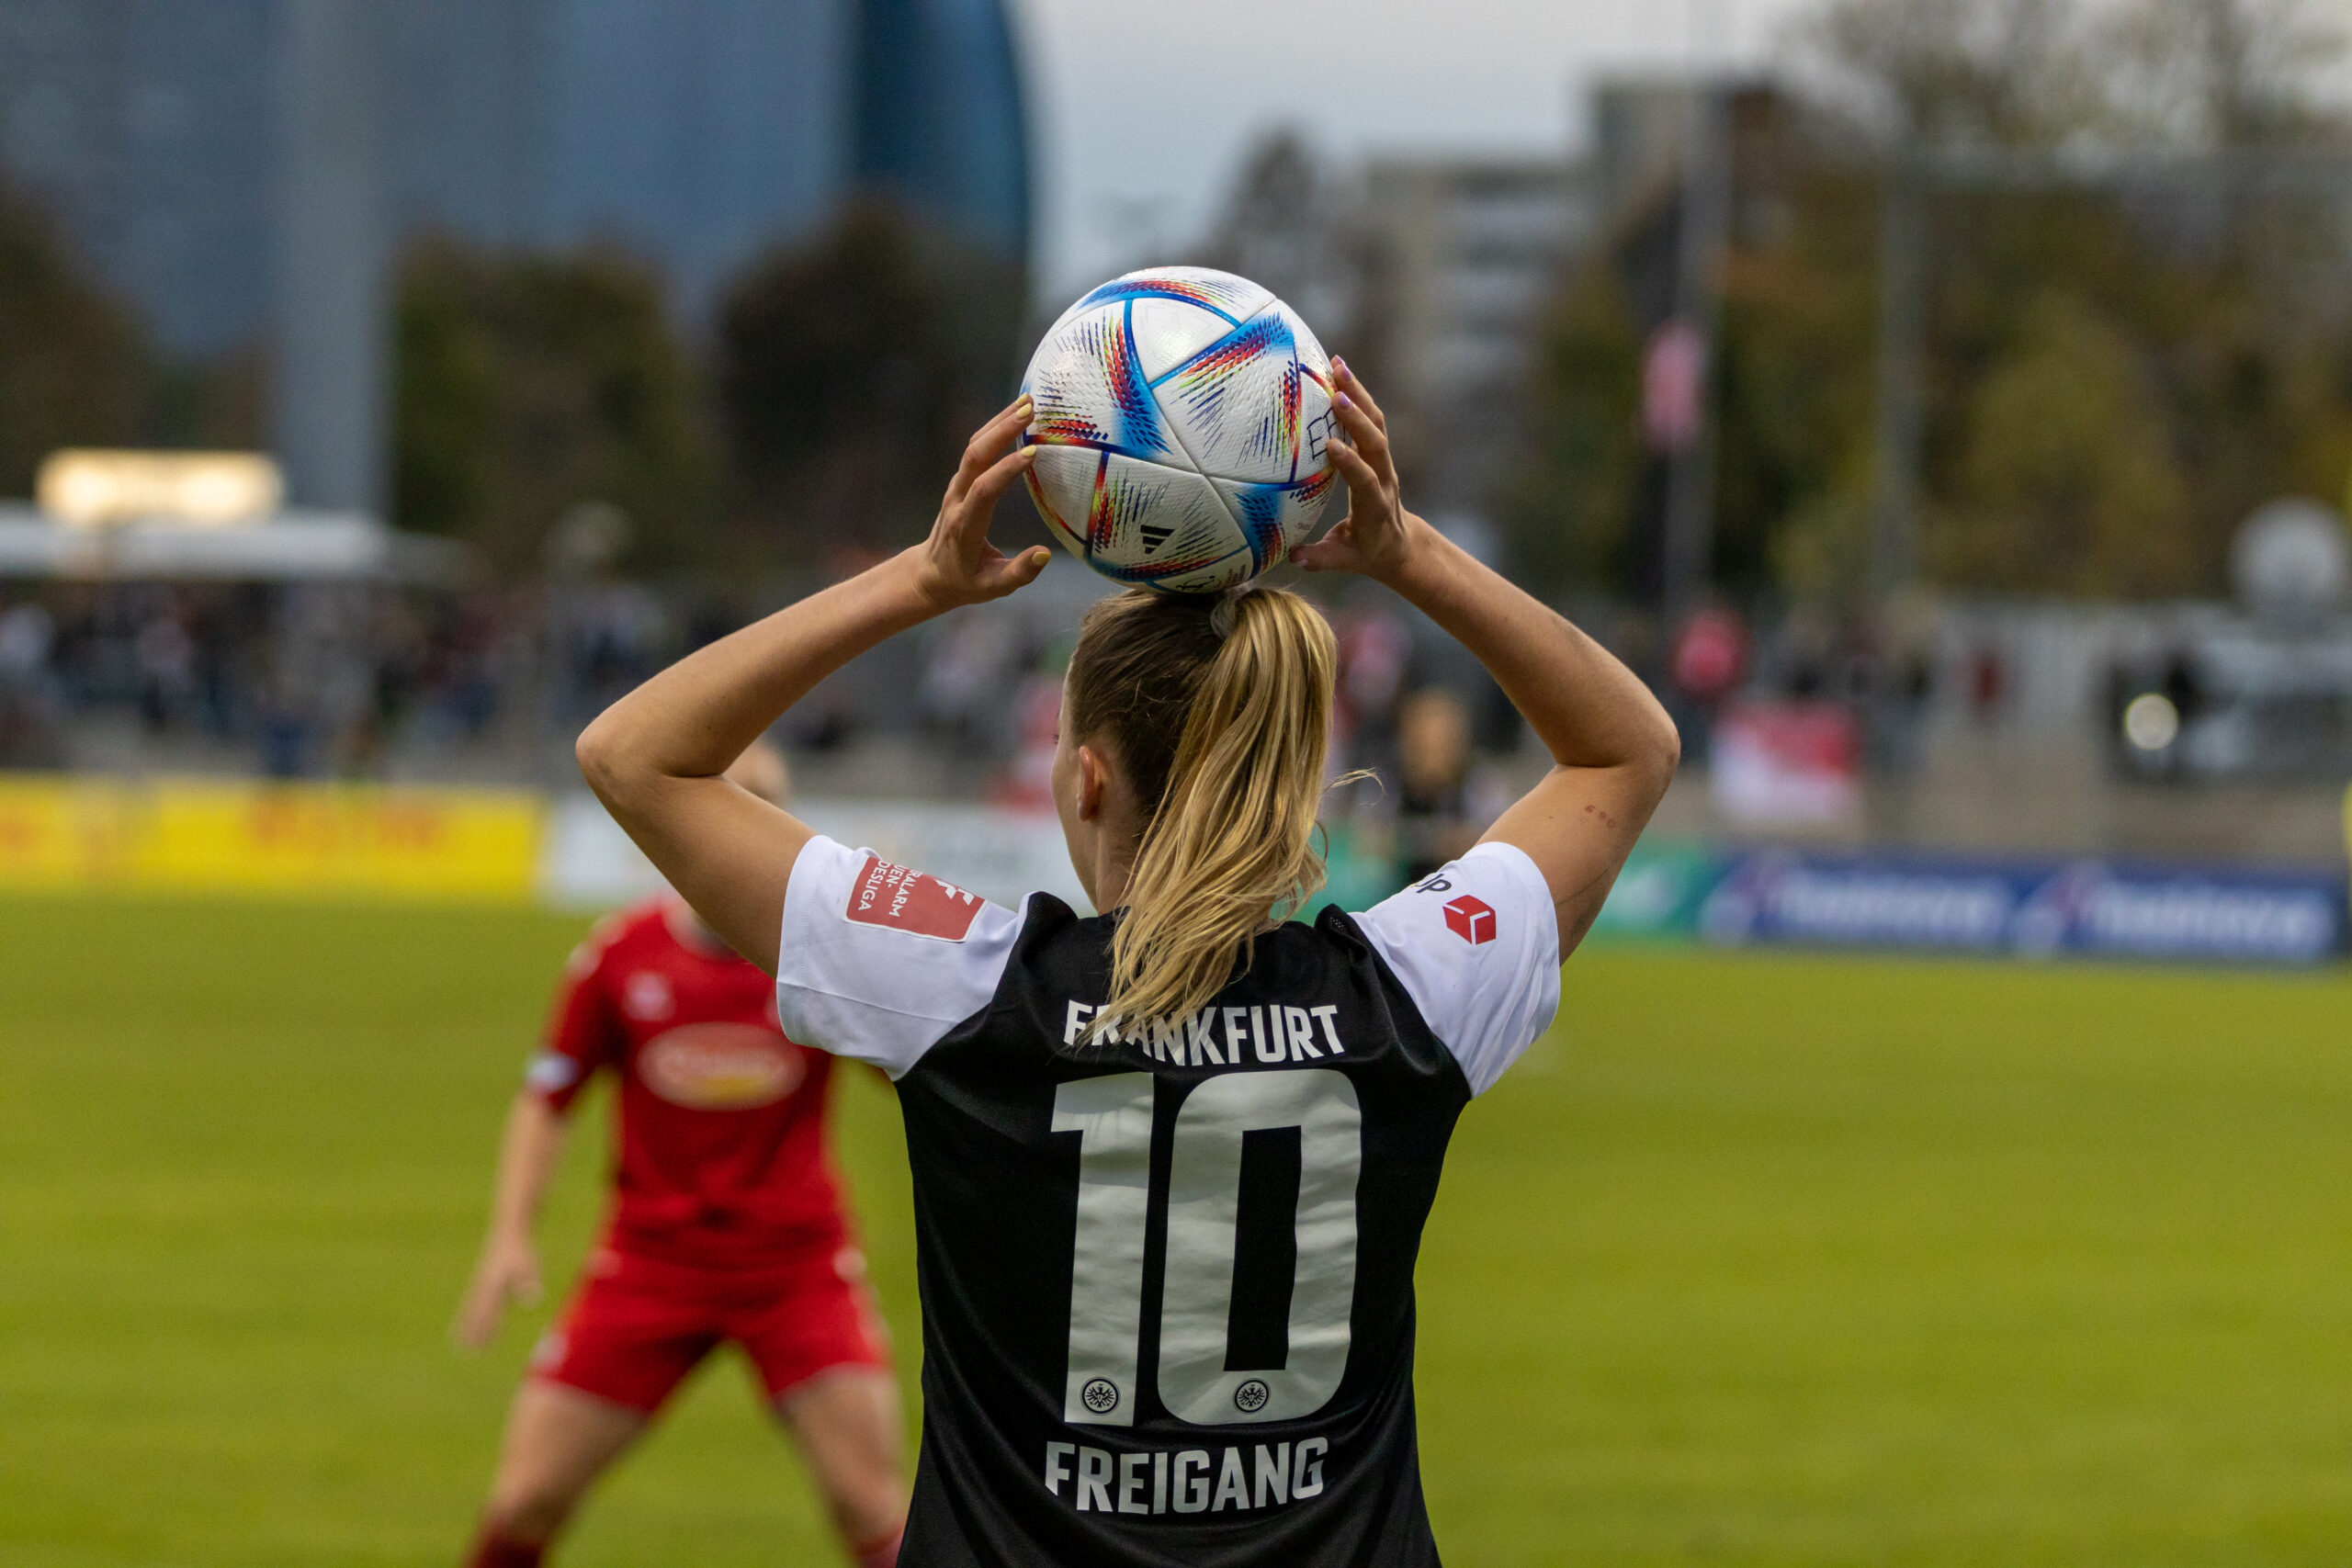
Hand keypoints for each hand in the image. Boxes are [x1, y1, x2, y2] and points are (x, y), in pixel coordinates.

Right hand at [452, 1233, 542, 1350]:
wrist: (510, 1229)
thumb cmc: (522, 1249)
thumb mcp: (529, 1266)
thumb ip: (528, 1283)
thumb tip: (532, 1300)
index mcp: (494, 1287)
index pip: (488, 1315)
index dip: (485, 1332)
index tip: (479, 1348)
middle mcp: (483, 1287)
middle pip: (475, 1315)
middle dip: (471, 1333)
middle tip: (464, 1352)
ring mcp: (481, 1282)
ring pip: (470, 1309)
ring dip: (465, 1325)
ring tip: (458, 1341)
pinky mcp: (483, 1278)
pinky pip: (472, 1300)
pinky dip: (467, 1312)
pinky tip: (466, 1318)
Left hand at [907, 396, 1051, 611]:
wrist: (931, 574)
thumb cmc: (966, 582)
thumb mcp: (993, 588)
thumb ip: (1019, 573)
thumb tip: (1045, 555)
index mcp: (966, 525)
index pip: (984, 490)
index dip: (1005, 471)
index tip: (1033, 453)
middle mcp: (958, 500)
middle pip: (974, 456)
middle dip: (1001, 431)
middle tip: (1030, 410)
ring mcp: (957, 487)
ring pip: (974, 446)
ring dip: (999, 422)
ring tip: (1028, 401)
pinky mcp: (962, 481)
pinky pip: (976, 448)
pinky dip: (995, 428)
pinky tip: (1016, 415)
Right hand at [1291, 360, 1431, 583]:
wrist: (1398, 544)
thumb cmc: (1366, 552)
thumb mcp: (1343, 560)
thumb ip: (1319, 559)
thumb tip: (1292, 557)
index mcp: (1375, 506)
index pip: (1365, 480)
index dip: (1351, 463)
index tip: (1331, 445)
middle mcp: (1384, 478)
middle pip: (1376, 441)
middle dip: (1358, 415)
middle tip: (1336, 389)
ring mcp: (1383, 461)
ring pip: (1376, 422)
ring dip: (1358, 393)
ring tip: (1338, 365)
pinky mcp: (1378, 451)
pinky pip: (1370, 419)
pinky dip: (1357, 394)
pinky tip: (1338, 372)